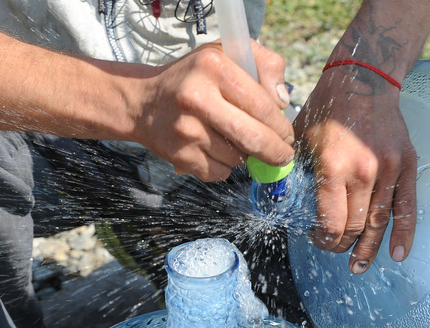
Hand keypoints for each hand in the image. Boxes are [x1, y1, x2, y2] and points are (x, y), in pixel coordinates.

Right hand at [134, 40, 293, 181]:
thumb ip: (266, 65)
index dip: (281, 126)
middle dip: (276, 152)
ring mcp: (186, 130)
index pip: (263, 106)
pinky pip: (220, 172)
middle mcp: (197, 98)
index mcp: (214, 67)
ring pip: (238, 158)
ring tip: (234, 140)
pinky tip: (214, 149)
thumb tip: (283, 102)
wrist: (143, 102)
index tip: (287, 135)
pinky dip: (225, 166)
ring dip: (245, 155)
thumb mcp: (228, 54)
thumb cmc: (194, 78)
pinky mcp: (180, 156)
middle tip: (283, 155)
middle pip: (254, 138)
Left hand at [294, 66, 416, 273]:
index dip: (323, 239)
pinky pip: (407, 206)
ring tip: (359, 266)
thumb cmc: (326, 109)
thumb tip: (273, 197)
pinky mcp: (405, 165)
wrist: (363, 80)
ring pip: (379, 222)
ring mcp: (388, 169)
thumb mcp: (297, 138)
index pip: (331, 222)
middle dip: (341, 245)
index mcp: (333, 167)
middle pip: (354, 226)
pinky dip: (404, 233)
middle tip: (333, 250)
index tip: (316, 239)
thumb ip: (287, 170)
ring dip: (368, 249)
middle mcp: (364, 172)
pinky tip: (398, 254)